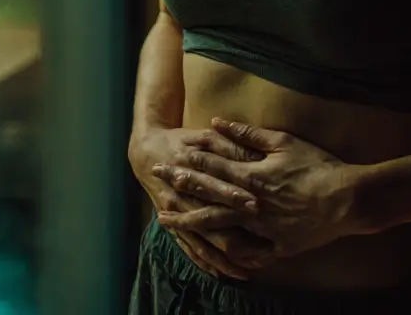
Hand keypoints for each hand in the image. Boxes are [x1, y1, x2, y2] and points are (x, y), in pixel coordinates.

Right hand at [129, 126, 277, 278]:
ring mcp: (177, 217)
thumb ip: (228, 146)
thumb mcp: (202, 138)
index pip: (215, 189)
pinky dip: (207, 264)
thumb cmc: (180, 143)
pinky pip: (191, 251)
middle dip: (237, 238)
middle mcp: (182, 200)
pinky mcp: (174, 227)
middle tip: (263, 250)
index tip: (258, 206)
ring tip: (248, 272)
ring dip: (225, 261)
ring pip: (203, 245)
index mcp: (190, 174)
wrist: (147, 155)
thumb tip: (255, 153)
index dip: (235, 197)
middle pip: (212, 225)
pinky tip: (224, 274)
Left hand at [152, 118, 366, 258]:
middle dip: (180, 189)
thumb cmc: (318, 165)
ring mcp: (261, 226)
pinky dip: (230, 255)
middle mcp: (250, 203)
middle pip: (207, 196)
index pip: (212, 167)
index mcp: (251, 175)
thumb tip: (217, 122)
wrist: (348, 199)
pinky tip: (212, 255)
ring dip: (190, 222)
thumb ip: (247, 133)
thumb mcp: (283, 141)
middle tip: (157, 185)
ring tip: (167, 221)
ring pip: (218, 226)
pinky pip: (249, 252)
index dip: (188, 162)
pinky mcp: (277, 245)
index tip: (167, 159)